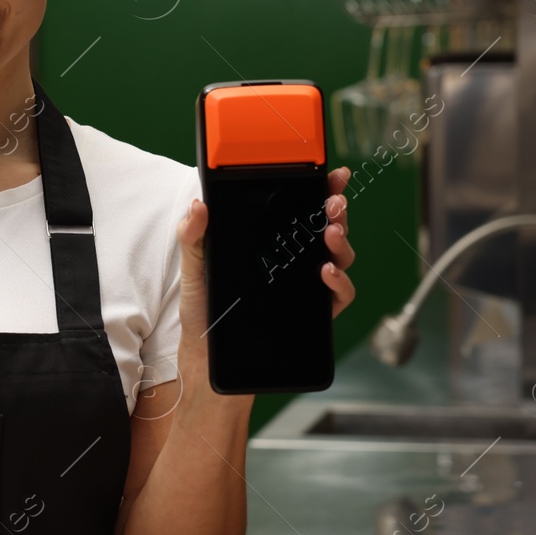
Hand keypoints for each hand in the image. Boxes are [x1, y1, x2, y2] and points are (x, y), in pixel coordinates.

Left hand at [174, 165, 359, 357]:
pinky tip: (325, 273)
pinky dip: (340, 282)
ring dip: (341, 242)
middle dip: (336, 211)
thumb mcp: (194, 268)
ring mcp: (307, 285)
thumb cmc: (204, 311)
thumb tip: (198, 206)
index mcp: (270, 241)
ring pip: (339, 256)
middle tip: (333, 205)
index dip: (322, 191)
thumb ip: (193, 236)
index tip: (333, 176)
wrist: (207, 357)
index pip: (302, 210)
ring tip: (330, 235)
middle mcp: (293, 260)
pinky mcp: (315, 313)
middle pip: (326, 228)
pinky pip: (340, 295)